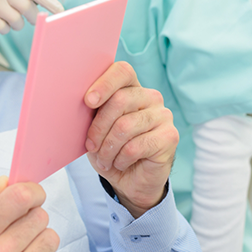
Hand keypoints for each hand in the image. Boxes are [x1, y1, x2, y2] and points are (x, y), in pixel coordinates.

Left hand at [83, 62, 177, 217]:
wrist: (130, 180)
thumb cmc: (109, 147)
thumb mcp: (95, 127)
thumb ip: (93, 110)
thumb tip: (81, 100)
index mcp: (131, 87)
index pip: (122, 71)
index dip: (104, 84)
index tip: (88, 101)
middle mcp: (150, 96)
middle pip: (120, 100)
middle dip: (99, 126)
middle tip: (90, 146)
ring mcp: (163, 115)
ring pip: (125, 126)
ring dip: (107, 148)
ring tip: (103, 159)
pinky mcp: (170, 136)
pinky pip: (136, 146)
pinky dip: (121, 159)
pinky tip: (120, 163)